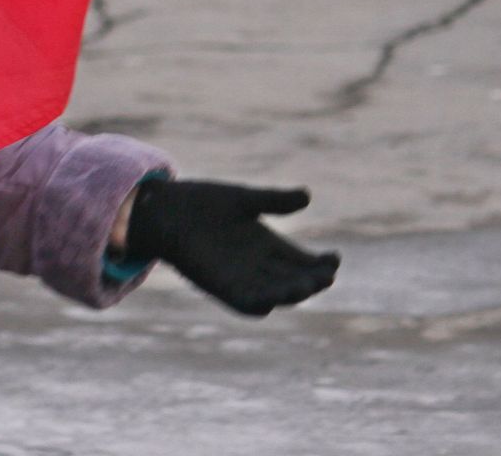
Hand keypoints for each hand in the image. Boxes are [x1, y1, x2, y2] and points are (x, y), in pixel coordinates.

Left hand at [123, 178, 338, 316]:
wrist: (165, 211)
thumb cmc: (202, 203)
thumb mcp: (244, 200)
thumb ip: (273, 200)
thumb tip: (307, 196)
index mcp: (269, 245)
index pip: (304, 261)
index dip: (322, 264)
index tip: (335, 258)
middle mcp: (260, 266)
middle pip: (295, 280)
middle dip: (313, 280)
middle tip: (326, 274)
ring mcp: (242, 278)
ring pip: (276, 294)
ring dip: (291, 293)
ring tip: (306, 285)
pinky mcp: (221, 286)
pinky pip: (245, 303)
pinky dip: (259, 303)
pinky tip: (271, 299)